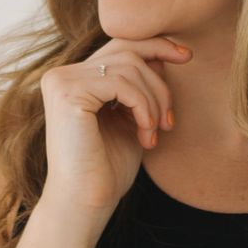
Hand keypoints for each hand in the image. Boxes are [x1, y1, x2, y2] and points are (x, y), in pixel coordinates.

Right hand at [38, 34, 191, 222]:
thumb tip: (161, 54)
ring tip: (155, 134)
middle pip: (127, 51)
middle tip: (170, 120)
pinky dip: (143, 107)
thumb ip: (140, 86)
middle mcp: (62, 75)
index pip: (119, 46)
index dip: (156, 45)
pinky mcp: (68, 93)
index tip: (186, 56)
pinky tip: (145, 134)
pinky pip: (122, 83)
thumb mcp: (130, 118)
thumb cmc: (107, 168)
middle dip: (159, 83)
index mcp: (73, 79)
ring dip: (153, 101)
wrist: (86, 203)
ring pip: (129, 67)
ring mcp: (62, 81)